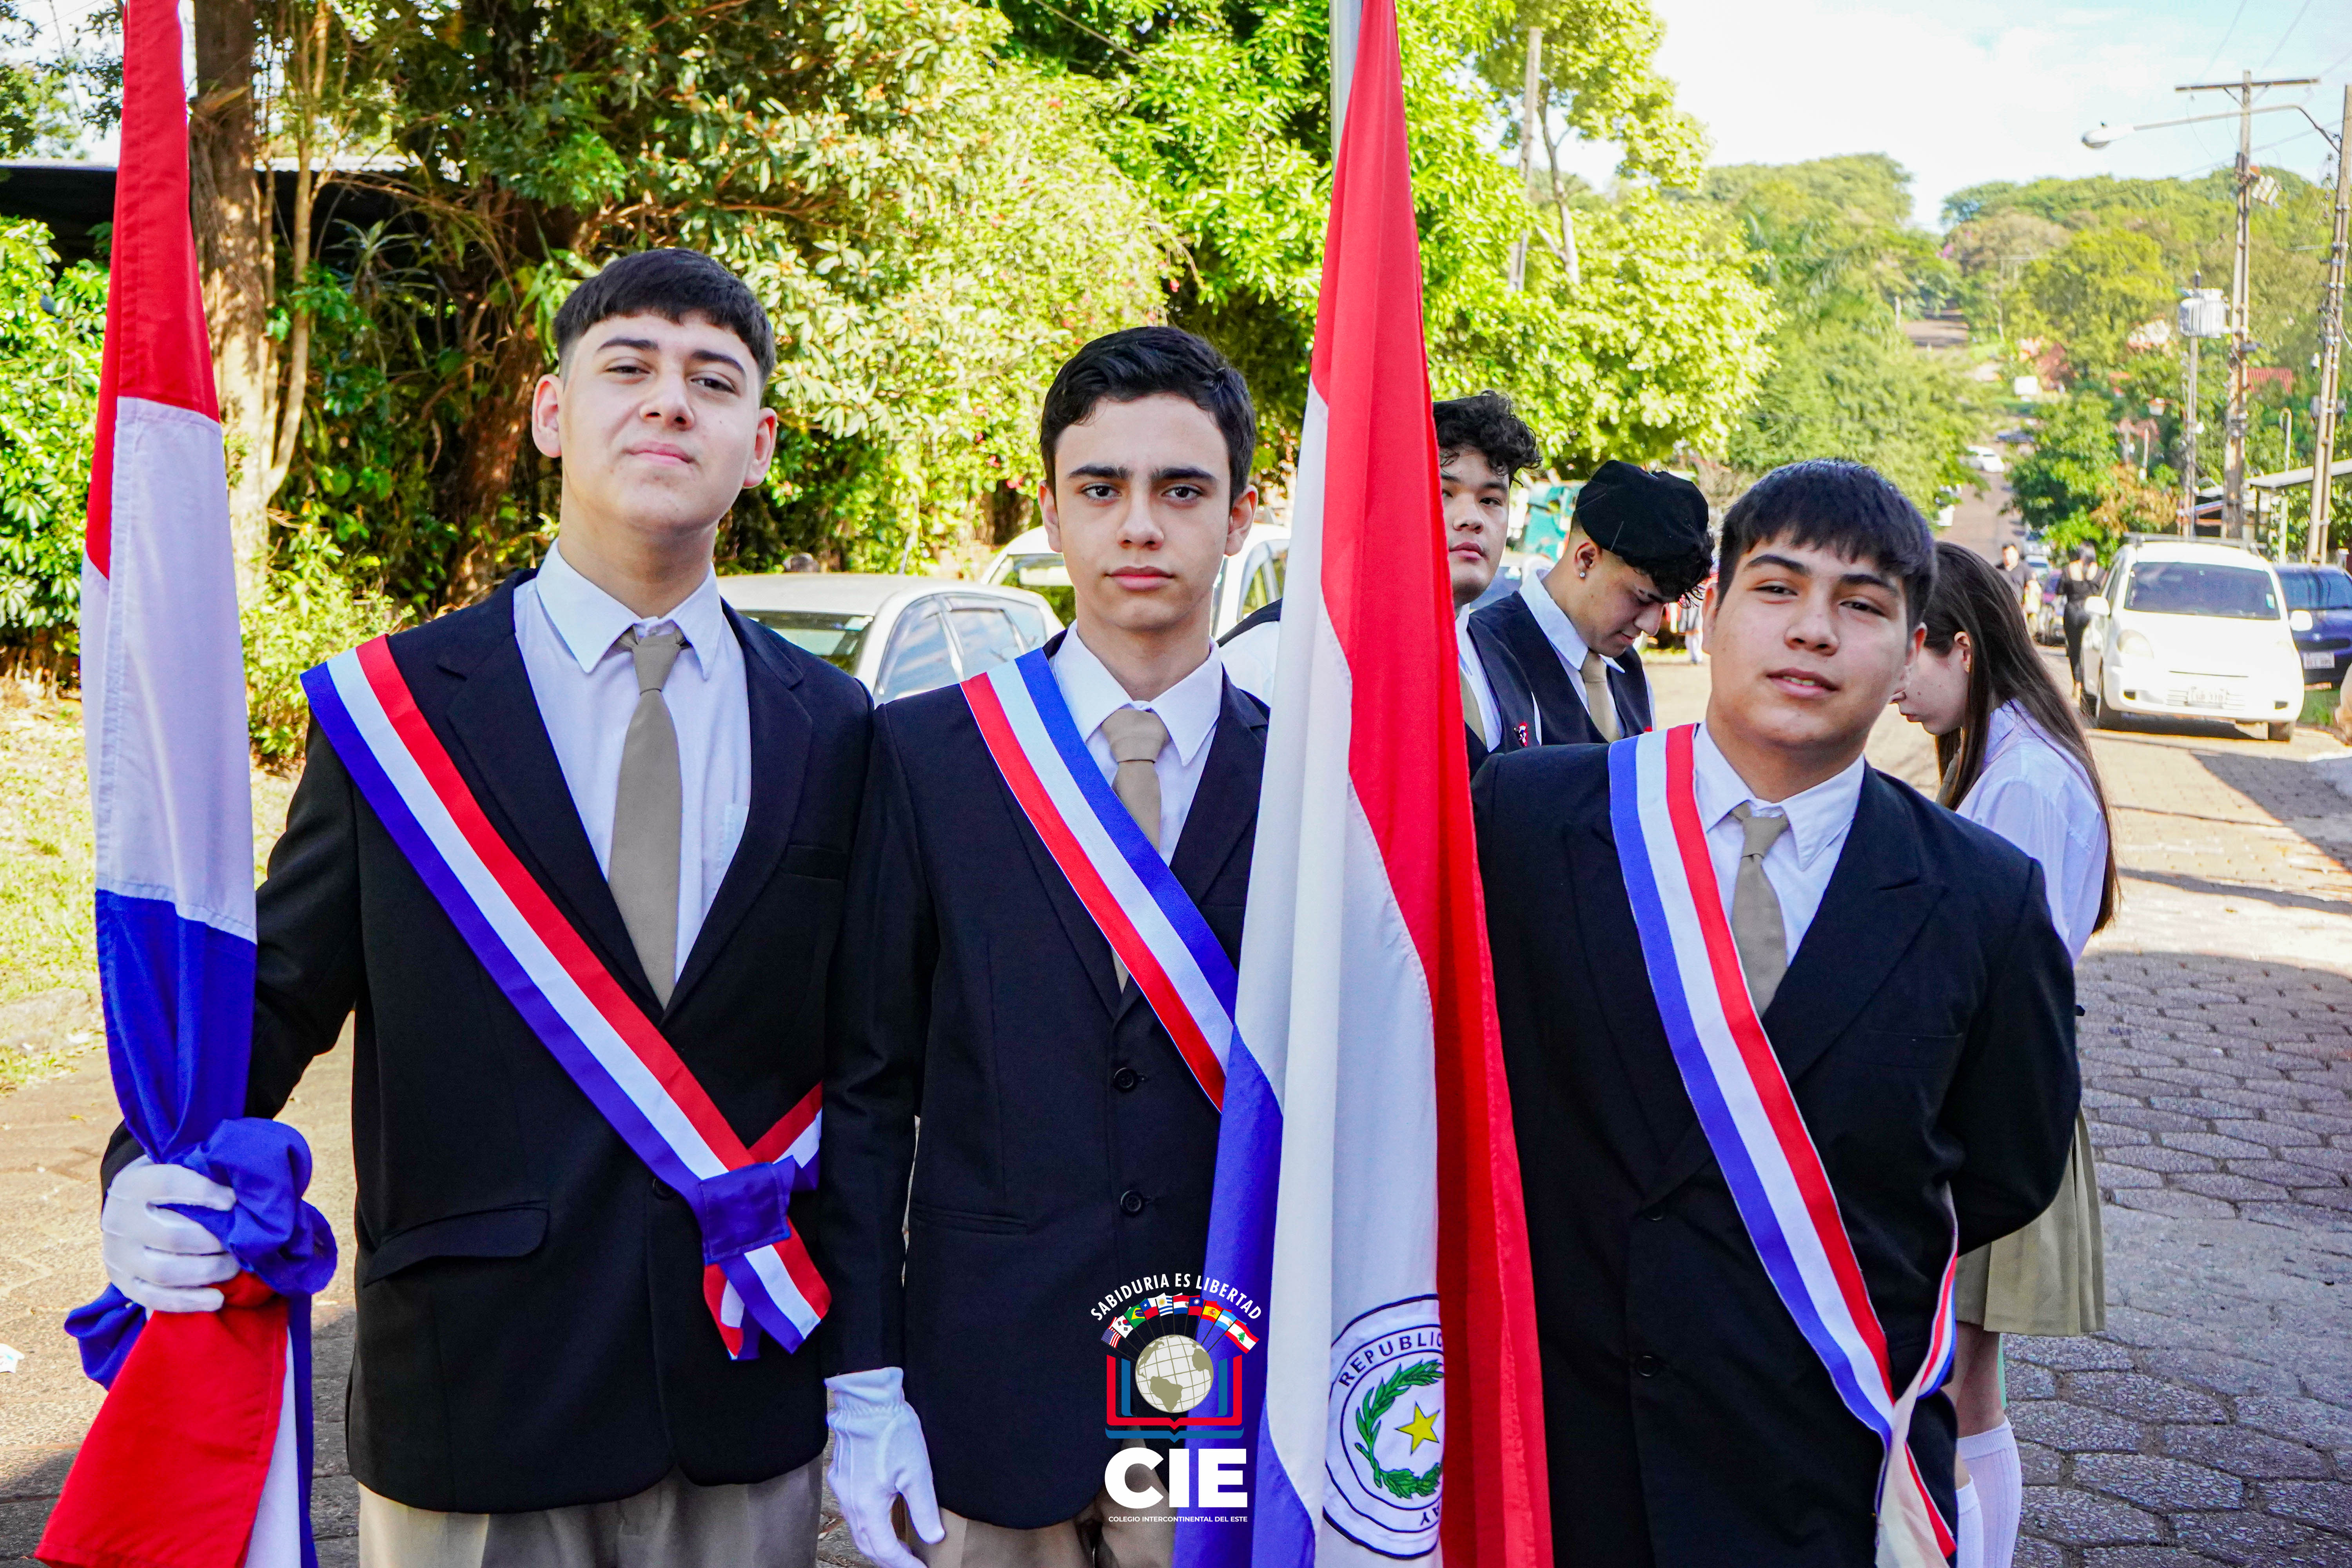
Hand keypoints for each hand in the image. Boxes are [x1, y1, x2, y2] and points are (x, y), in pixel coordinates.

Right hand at [101, 1156, 238, 1312]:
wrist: (127, 1207)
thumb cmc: (166, 1185)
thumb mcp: (175, 1165)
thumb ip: (201, 1169)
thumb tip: (241, 1185)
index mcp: (133, 1184)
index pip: (168, 1183)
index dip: (203, 1192)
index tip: (233, 1201)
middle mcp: (119, 1221)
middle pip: (172, 1235)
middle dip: (214, 1241)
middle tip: (242, 1243)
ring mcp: (118, 1255)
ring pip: (164, 1271)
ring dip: (207, 1272)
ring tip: (235, 1267)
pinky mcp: (122, 1283)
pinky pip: (154, 1299)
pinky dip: (188, 1301)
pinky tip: (217, 1299)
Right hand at [826, 1367, 945, 1567]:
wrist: (868, 1401)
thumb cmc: (892, 1432)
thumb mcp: (917, 1473)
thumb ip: (924, 1509)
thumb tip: (934, 1536)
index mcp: (868, 1506)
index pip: (885, 1549)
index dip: (903, 1564)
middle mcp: (850, 1502)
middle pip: (867, 1544)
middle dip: (889, 1558)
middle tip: (910, 1563)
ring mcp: (842, 1489)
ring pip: (858, 1529)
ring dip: (877, 1543)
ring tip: (900, 1547)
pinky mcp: (841, 1476)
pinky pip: (853, 1511)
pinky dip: (868, 1524)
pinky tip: (882, 1519)